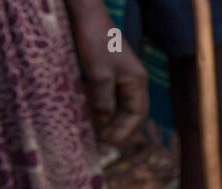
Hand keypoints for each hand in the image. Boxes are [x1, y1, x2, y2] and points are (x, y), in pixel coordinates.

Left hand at [68, 0, 148, 144]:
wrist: (84, 14)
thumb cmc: (95, 40)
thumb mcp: (99, 73)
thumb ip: (103, 100)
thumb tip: (103, 122)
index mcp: (137, 82)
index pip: (137, 114)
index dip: (124, 130)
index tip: (108, 141)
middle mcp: (132, 81)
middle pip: (129, 112)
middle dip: (117, 128)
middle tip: (100, 141)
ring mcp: (119, 76)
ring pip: (118, 105)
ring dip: (108, 119)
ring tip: (95, 132)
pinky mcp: (106, 71)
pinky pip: (107, 96)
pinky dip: (100, 107)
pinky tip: (90, 114)